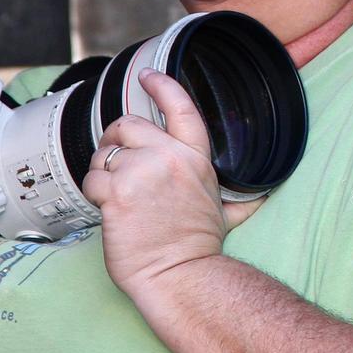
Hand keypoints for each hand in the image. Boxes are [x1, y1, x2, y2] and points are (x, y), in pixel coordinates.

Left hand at [83, 68, 233, 301]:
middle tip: (115, 160)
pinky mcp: (116, 193)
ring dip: (102, 171)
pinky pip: (91, 179)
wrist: (181, 278)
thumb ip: (238, 196)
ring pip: (104, 153)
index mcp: (193, 157)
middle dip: (114, 139)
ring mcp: (140, 173)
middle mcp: (167, 158)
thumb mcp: (225, 211)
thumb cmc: (198, 249)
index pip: (180, 107)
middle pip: (127, 124)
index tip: (148, 75)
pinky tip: (107, 209)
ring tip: (115, 195)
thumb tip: (261, 196)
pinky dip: (93, 193)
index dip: (162, 85)